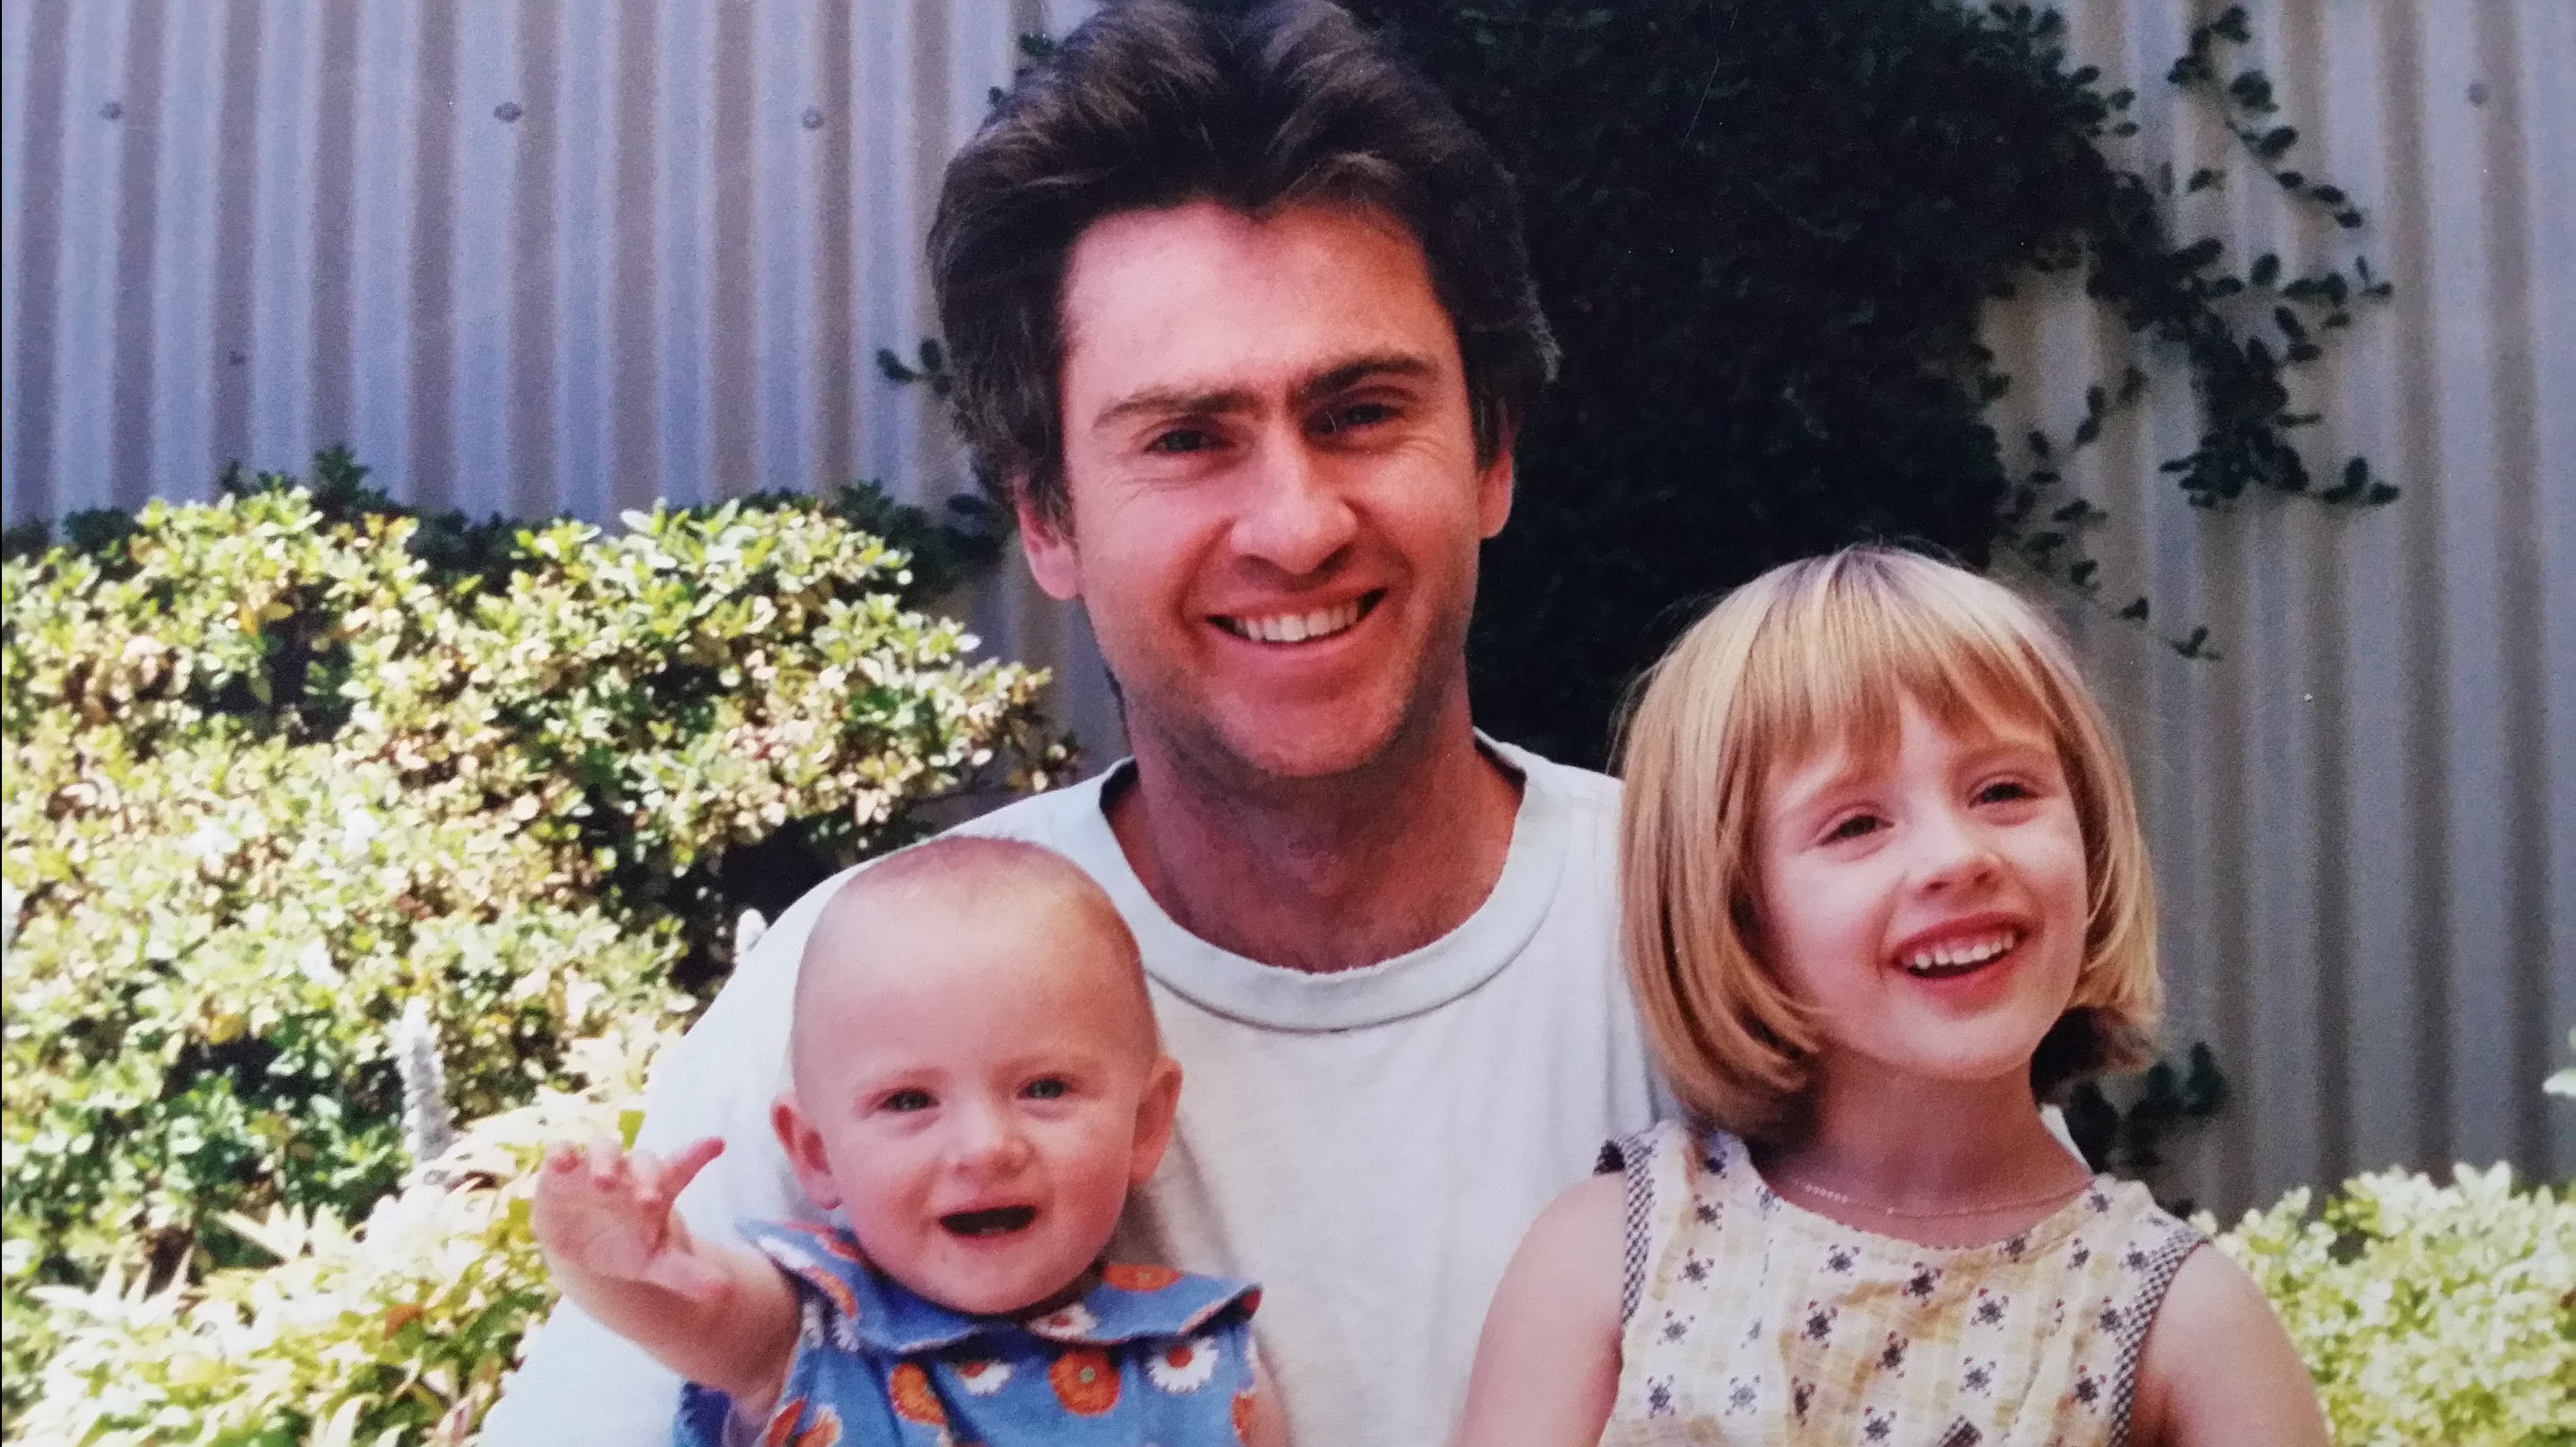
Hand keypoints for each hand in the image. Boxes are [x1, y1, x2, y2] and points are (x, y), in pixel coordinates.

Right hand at [531, 1135, 732, 1302]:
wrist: (585, 1247)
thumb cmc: (629, 1247)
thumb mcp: (656, 1264)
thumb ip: (687, 1275)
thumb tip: (725, 1292)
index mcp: (657, 1189)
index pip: (681, 1168)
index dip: (696, 1155)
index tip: (717, 1145)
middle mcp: (628, 1172)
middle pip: (642, 1163)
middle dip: (646, 1176)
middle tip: (648, 1201)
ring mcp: (594, 1167)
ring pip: (604, 1150)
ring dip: (605, 1162)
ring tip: (604, 1181)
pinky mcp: (561, 1171)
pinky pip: (560, 1152)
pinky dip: (560, 1153)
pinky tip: (560, 1161)